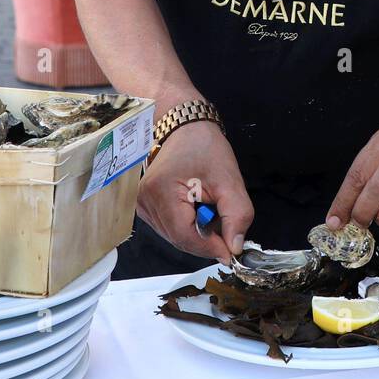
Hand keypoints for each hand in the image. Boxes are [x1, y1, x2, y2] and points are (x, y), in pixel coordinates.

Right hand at [137, 120, 253, 261]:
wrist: (185, 127)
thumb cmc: (205, 147)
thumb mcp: (229, 179)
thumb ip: (237, 215)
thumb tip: (234, 248)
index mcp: (160, 192)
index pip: (184, 236)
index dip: (209, 247)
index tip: (231, 252)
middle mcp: (144, 201)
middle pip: (178, 239)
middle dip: (205, 241)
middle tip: (227, 230)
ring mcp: (141, 204)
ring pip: (174, 236)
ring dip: (196, 234)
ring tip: (211, 212)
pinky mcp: (145, 206)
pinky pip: (169, 228)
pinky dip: (187, 227)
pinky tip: (198, 211)